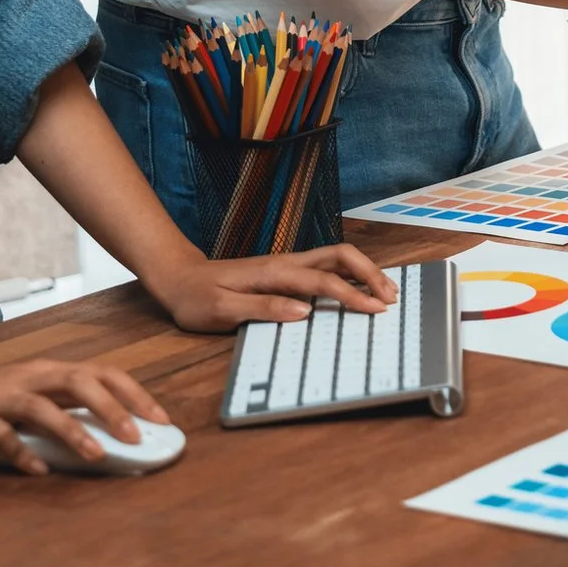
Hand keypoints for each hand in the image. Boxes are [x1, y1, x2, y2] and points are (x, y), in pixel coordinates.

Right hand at [0, 358, 169, 475]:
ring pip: (42, 407)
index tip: (162, 420)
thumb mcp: (26, 398)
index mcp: (47, 371)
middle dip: (113, 408)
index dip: (135, 394)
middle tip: (137, 437)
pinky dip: (22, 454)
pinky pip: (1, 435)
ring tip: (97, 456)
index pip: (101, 373)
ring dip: (73, 431)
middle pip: (79, 382)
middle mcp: (27, 377)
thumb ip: (63, 408)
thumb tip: (111, 432)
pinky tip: (39, 471)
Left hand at [142, 244, 397, 331]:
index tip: (376, 309)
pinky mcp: (284, 271)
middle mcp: (286, 263)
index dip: (353, 295)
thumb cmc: (195, 298)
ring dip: (363, 270)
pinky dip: (349, 274)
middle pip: (340, 255)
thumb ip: (264, 308)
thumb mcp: (222, 309)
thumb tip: (304, 311)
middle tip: (390, 297)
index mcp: (275, 273)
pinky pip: (325, 266)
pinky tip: (357, 288)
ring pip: (336, 257)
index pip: (324, 281)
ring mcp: (287, 264)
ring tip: (384, 291)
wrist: (177, 278)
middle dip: (370, 273)